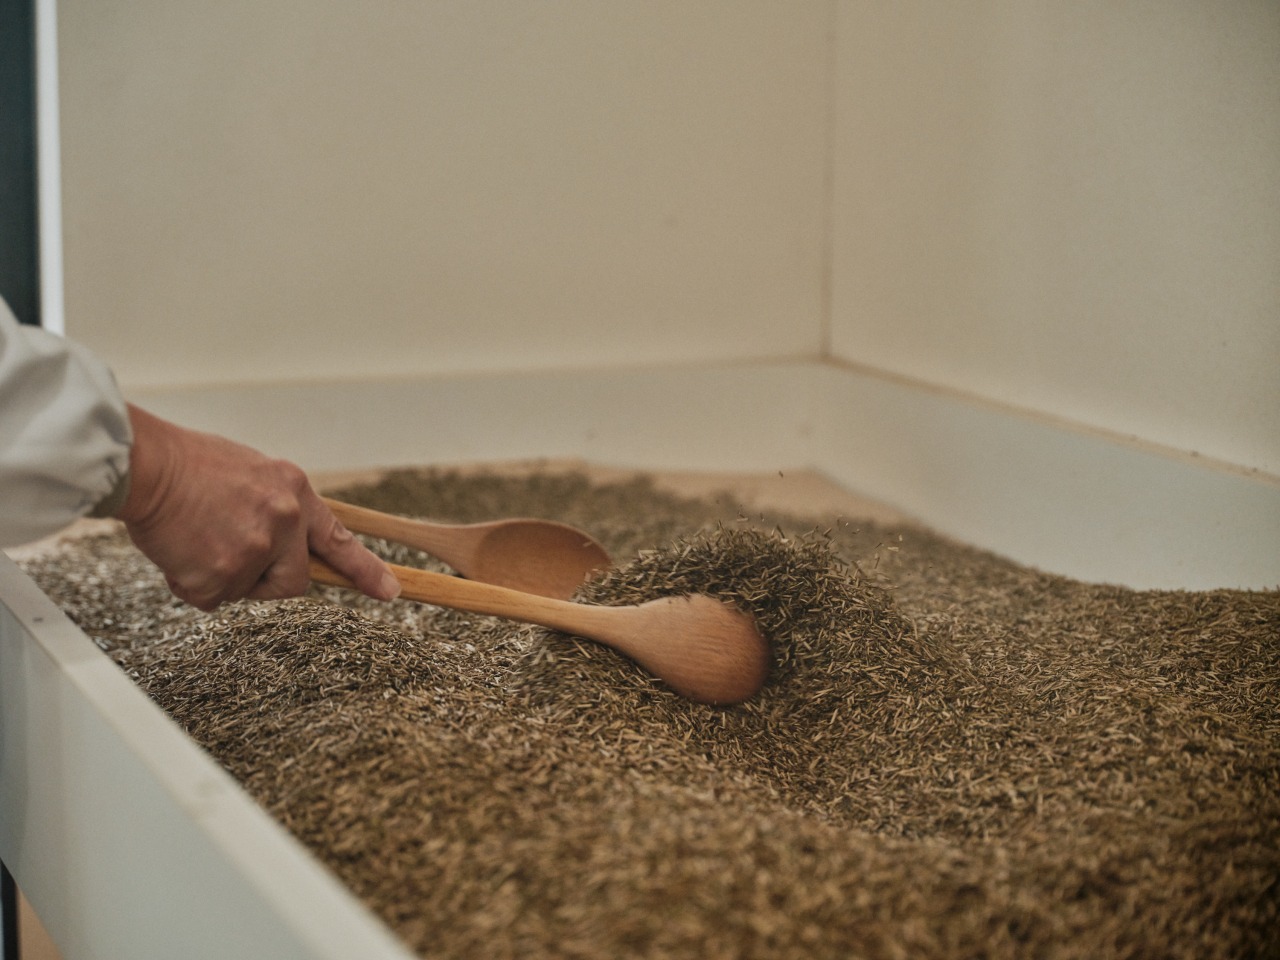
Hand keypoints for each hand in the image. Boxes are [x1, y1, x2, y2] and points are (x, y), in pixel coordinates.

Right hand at [115, 405, 400, 610]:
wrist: (146, 465)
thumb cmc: (189, 464)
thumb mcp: (254, 473)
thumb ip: (277, 507)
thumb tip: (282, 540)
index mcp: (295, 492)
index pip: (339, 540)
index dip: (366, 570)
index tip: (390, 591)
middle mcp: (284, 521)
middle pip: (293, 582)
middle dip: (267, 580)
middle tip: (231, 556)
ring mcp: (254, 551)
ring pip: (245, 590)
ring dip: (220, 576)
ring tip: (195, 537)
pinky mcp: (220, 576)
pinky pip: (210, 597)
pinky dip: (190, 583)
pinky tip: (179, 549)